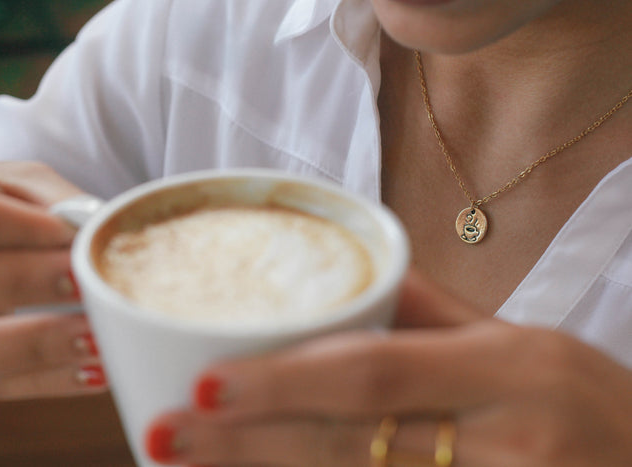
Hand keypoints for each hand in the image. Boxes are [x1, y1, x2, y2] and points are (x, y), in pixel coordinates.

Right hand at [0, 156, 106, 399]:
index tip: (76, 236)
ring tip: (98, 336)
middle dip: (22, 282)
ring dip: (37, 345)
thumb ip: (46, 199)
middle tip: (85, 281)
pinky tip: (95, 370)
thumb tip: (90, 230)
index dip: (19, 227)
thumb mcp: (11, 185)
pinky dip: (47, 380)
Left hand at [145, 271, 631, 465]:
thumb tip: (348, 280)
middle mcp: (508, 441)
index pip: (374, 374)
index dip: (281, 382)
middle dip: (246, 445)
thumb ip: (429, 314)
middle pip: (348, 446)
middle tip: (166, 434)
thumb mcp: (519, 343)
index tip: (203, 384)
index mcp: (511, 369)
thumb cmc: (585, 402)